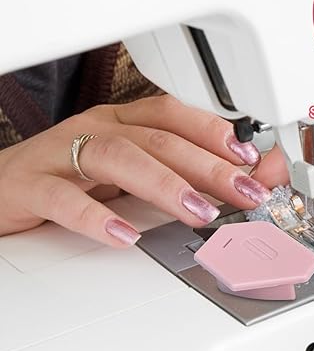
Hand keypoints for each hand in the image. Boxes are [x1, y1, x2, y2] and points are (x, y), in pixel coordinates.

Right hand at [0, 94, 270, 245]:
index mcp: (121, 122)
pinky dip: (97, 216)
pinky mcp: (31, 184)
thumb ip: (180, 175)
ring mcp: (62, 154)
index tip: (251, 157)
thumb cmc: (71, 176)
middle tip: (245, 191)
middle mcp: (96, 129)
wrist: (2, 185)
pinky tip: (125, 235)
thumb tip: (237, 182)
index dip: (214, 131)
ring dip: (166, 185)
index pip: (173, 114)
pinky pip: (64, 197)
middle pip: (159, 139)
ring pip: (119, 158)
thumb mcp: (131, 171)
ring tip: (200, 212)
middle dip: (208, 165)